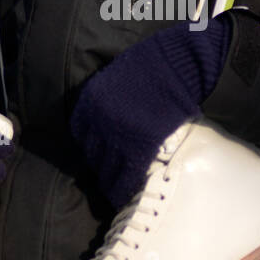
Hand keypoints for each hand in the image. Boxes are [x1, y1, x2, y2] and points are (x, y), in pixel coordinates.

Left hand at [69, 14, 232, 209]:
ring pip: (107, 170)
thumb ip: (108, 100)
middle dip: (101, 168)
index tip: (99, 154)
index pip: (81, 134)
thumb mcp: (117, 78)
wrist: (178, 63)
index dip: (91, 146)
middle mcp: (97, 120)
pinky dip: (123, 188)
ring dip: (111, 182)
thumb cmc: (153, 65)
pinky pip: (126, 176)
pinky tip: (126, 196)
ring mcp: (117, 135)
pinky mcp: (138, 147)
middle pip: (93, 154)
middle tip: (109, 177)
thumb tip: (108, 120)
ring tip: (117, 192)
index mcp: (90, 102)